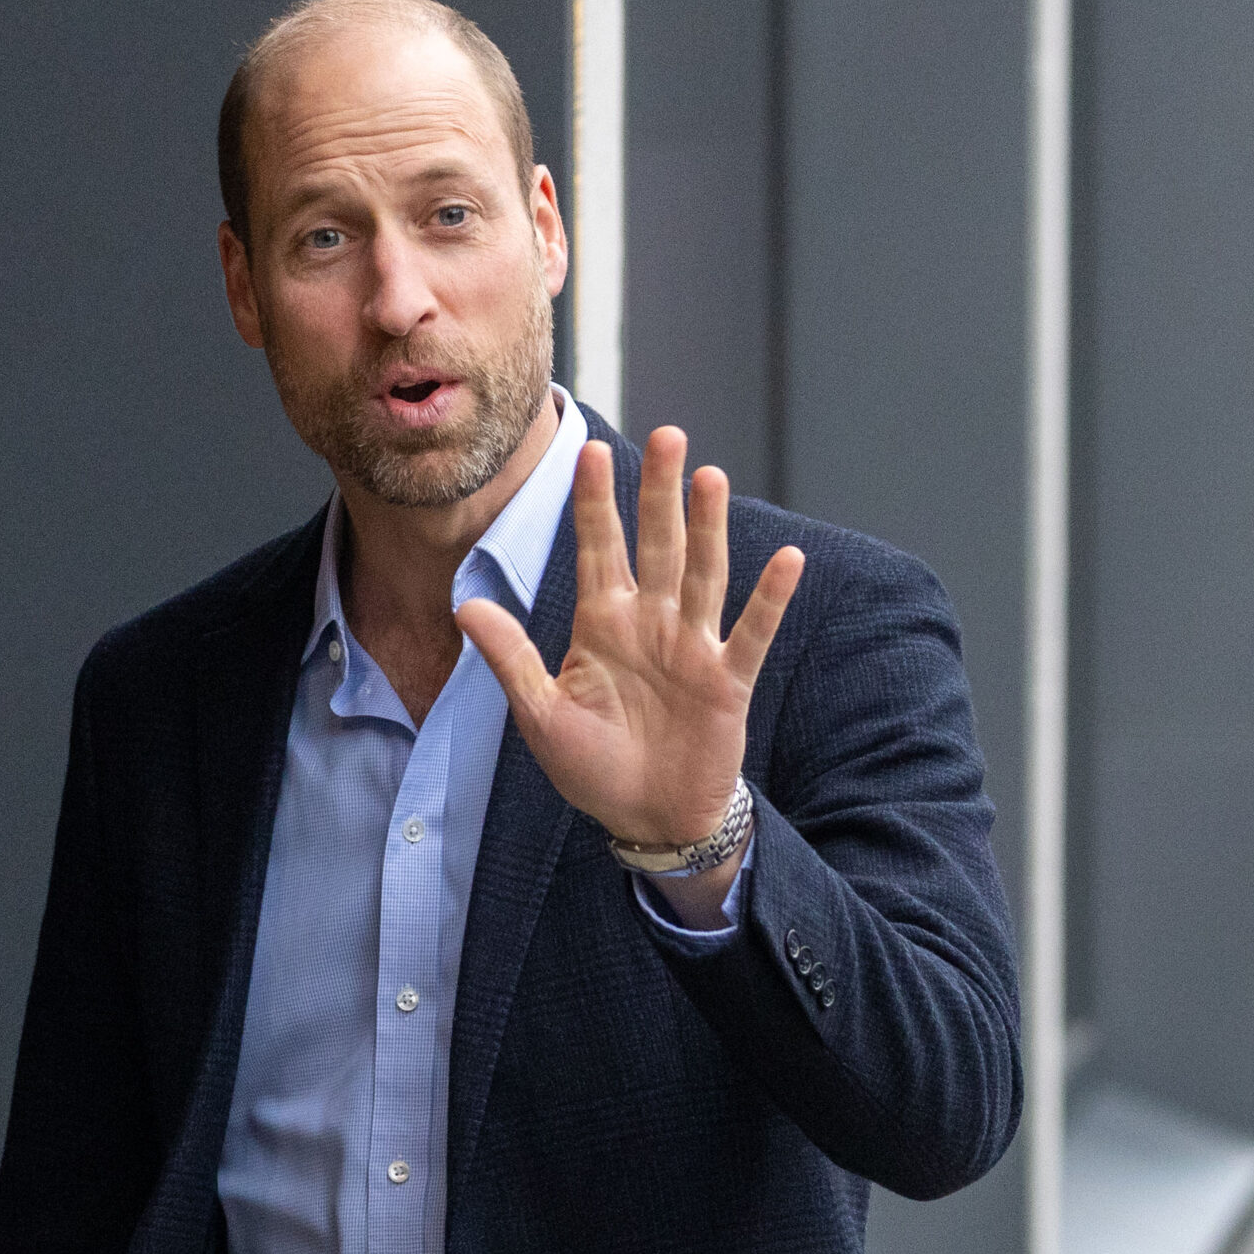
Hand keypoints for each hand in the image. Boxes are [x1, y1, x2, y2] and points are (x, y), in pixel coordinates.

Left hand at [454, 426, 803, 850]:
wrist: (646, 819)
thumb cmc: (592, 768)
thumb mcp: (540, 716)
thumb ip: (511, 659)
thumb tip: (465, 604)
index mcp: (602, 625)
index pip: (598, 549)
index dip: (595, 502)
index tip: (587, 450)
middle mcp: (651, 624)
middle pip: (657, 544)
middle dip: (659, 492)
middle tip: (667, 434)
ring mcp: (692, 648)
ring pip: (703, 574)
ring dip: (708, 528)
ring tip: (708, 477)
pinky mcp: (726, 682)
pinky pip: (751, 633)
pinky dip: (769, 599)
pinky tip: (788, 559)